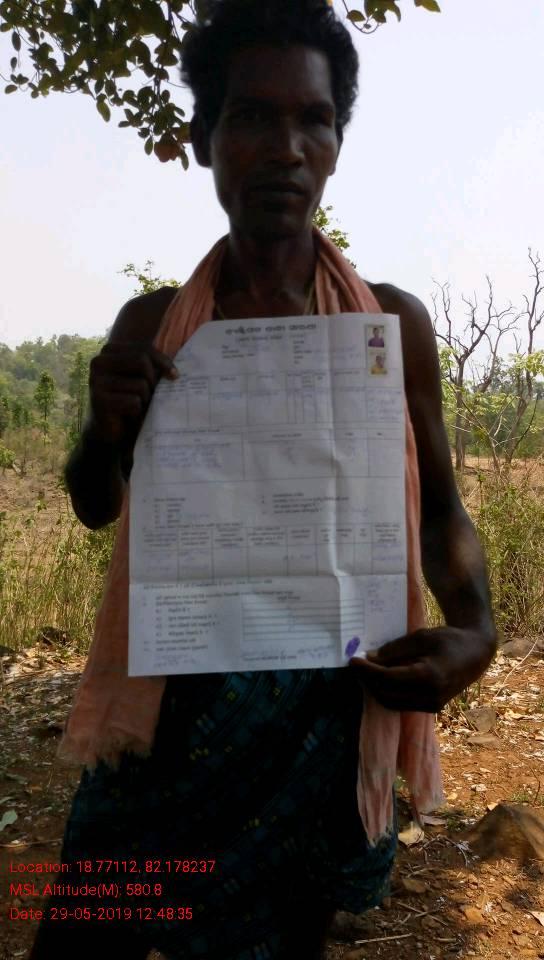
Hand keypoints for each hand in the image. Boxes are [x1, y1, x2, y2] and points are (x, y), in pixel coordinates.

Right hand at [89, 342, 177, 445]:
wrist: (110, 429)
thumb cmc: (129, 398)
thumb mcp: (141, 377)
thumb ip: (152, 366)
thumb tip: (174, 371)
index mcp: (109, 350)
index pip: (143, 349)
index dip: (162, 361)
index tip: (175, 375)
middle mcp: (99, 361)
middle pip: (142, 361)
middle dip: (153, 380)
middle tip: (153, 395)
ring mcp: (96, 380)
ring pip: (141, 384)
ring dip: (146, 399)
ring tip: (138, 406)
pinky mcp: (99, 400)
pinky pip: (134, 402)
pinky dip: (138, 411)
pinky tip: (130, 415)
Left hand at [348, 626, 495, 712]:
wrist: (476, 654)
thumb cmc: (449, 640)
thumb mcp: (421, 637)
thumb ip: (395, 649)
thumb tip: (370, 658)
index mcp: (429, 676)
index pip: (387, 679)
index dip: (366, 671)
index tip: (352, 660)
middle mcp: (430, 696)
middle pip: (386, 693)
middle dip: (367, 680)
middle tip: (356, 664)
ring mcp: (431, 705)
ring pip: (391, 703)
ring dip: (375, 689)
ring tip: (366, 671)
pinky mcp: (431, 708)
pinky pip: (401, 704)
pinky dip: (387, 693)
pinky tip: (381, 678)